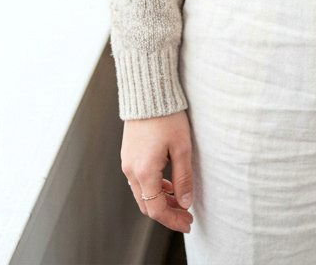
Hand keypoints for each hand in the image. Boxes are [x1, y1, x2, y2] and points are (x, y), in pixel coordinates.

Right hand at [121, 110, 194, 234]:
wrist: (148, 92)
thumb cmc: (167, 116)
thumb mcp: (182, 147)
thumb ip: (183, 177)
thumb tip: (186, 202)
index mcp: (144, 172)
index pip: (156, 210)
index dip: (173, 220)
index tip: (188, 223)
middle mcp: (131, 171)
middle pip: (147, 206)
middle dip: (167, 214)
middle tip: (186, 216)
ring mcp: (127, 163)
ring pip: (142, 194)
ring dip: (161, 201)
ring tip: (181, 200)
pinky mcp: (128, 155)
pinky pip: (139, 181)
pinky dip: (153, 188)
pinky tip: (168, 184)